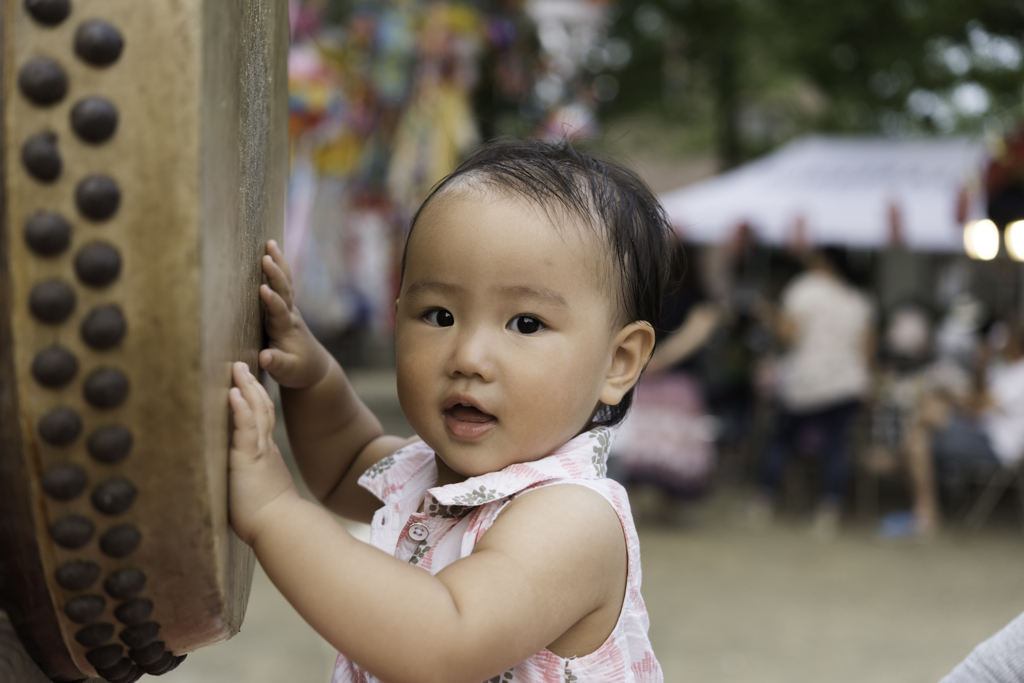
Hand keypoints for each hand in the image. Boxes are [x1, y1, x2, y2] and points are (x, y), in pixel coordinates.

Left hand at [228, 361, 298, 545]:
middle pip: (261, 408)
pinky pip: (246, 427)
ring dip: (246, 387)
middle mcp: (265, 449)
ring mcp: (259, 451)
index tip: (247, 384)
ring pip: (255, 411)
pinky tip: (235, 391)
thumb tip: (239, 487)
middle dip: (252, 385)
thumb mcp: (259, 494)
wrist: (282, 529)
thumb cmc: (270, 521)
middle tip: (242, 365)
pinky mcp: (249, 459)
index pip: (262, 421)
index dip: (255, 401)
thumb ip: (251, 483)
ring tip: (238, 367)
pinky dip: (240, 408)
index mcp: (266, 456)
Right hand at [259, 240, 329, 388]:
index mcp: (286, 329)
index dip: (272, 300)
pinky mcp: (287, 309)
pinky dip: (279, 269)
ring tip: (270, 244)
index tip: (262, 288)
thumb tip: (265, 357)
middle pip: (285, 291)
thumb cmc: (297, 371)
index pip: (279, 312)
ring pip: (286, 283)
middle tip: (266, 256)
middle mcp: (290, 315)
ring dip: (279, 264)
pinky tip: (272, 253)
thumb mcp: (287, 371)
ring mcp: (290, 310)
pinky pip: (283, 285)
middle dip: (276, 273)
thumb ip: (276, 363)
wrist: (314, 368)